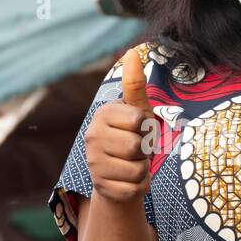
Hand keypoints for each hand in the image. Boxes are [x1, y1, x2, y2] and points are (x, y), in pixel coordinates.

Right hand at [84, 48, 155, 204]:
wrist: (121, 177)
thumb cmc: (133, 138)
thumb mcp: (138, 111)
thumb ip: (135, 85)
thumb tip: (131, 52)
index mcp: (103, 114)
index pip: (139, 120)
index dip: (147, 127)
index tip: (139, 130)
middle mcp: (93, 136)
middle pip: (137, 146)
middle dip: (145, 151)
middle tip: (137, 150)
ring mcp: (94, 163)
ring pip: (137, 169)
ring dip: (144, 170)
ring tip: (133, 165)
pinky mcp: (101, 186)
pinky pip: (134, 188)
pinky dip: (139, 187)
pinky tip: (129, 181)